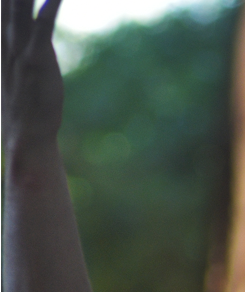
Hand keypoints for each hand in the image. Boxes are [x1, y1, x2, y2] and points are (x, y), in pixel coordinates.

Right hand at [2, 0, 63, 154]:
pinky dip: (50, 6)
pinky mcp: (38, 57)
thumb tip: (19, 37)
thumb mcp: (10, 71)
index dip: (3, 1)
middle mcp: (3, 40)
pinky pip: (44, 24)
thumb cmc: (20, 105)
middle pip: (5, 3)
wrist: (24, 135)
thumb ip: (11, 52)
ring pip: (19, 6)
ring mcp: (19, 47)